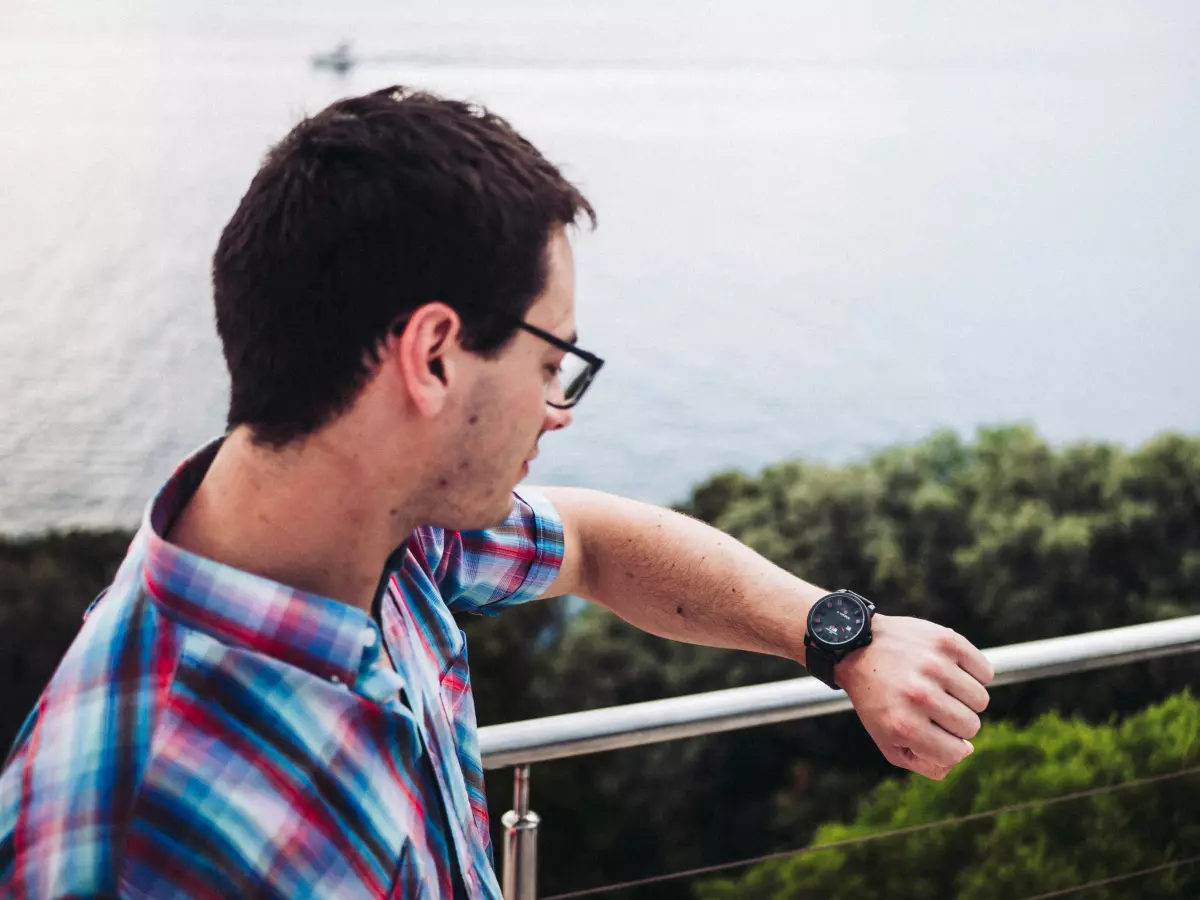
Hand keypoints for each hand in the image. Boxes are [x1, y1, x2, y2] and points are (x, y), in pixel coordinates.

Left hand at [836, 613, 993, 779]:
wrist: (857, 647)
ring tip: (942, 688)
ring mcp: (934, 666)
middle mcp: (920, 696)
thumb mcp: (887, 740)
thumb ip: (925, 762)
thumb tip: (966, 752)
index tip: (934, 731)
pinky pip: (985, 672)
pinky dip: (974, 675)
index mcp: (904, 725)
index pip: (956, 752)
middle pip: (971, 726)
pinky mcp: (946, 642)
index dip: (949, 746)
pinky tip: (951, 671)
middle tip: (934, 706)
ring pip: (980, 700)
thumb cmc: (877, 698)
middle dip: (956, 721)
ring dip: (965, 698)